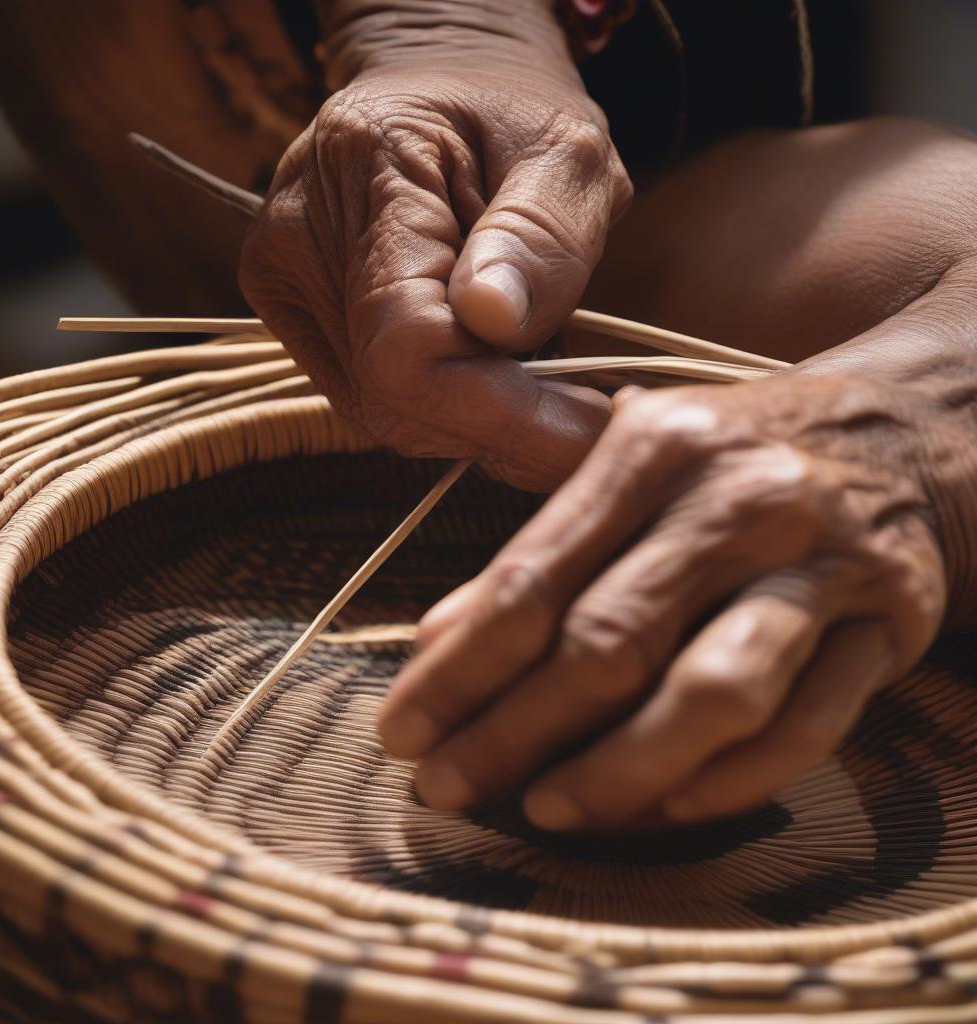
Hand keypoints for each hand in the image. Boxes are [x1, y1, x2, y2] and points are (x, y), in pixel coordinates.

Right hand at [240, 11, 631, 489]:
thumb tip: (495, 322)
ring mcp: (285, 289)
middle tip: (586, 410)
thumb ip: (542, 233)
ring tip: (544, 379)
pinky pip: (376, 401)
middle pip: (391, 398)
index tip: (594, 425)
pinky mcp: (298, 319)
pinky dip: (449, 408)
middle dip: (501, 424)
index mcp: (361, 170)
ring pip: (384, 414)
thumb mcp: (566, 149)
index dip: (501, 410)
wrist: (441, 89)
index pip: (404, 342)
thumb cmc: (512, 112)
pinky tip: (494, 373)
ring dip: (478, 421)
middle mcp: (294, 242)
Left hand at [379, 368, 957, 828]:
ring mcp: (823, 565)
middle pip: (608, 643)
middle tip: (446, 788)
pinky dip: (725, 784)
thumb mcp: (627, 469)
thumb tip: (437, 643)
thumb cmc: (731, 455)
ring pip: (711, 694)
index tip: (402, 733)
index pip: (532, 577)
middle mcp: (738, 500)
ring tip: (543, 810)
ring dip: (616, 772)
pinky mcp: (887, 625)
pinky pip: (804, 730)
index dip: (458, 669)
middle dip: (512, 733)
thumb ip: (536, 553)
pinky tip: (660, 807)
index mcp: (654, 448)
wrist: (896, 428)